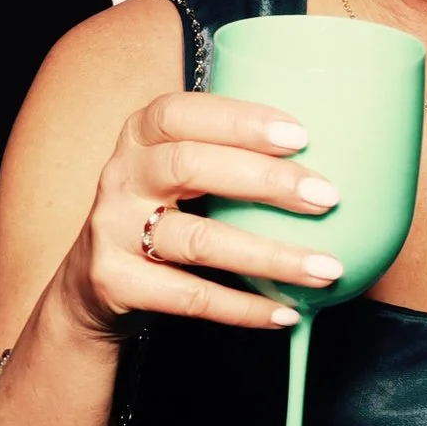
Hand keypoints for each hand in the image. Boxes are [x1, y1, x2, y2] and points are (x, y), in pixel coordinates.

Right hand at [50, 91, 344, 340]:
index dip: (239, 120)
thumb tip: (333, 148)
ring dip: (270, 255)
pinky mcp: (115, 283)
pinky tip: (286, 312)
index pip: (181, 113)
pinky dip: (243, 308)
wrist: (93, 283)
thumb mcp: (176, 172)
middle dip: (265, 181)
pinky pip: (189, 296)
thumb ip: (228, 154)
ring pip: (197, 240)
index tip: (300, 136)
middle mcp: (121, 177)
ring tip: (325, 268)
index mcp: (140, 136)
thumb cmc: (161, 214)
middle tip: (327, 197)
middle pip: (189, 166)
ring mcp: (113, 231)